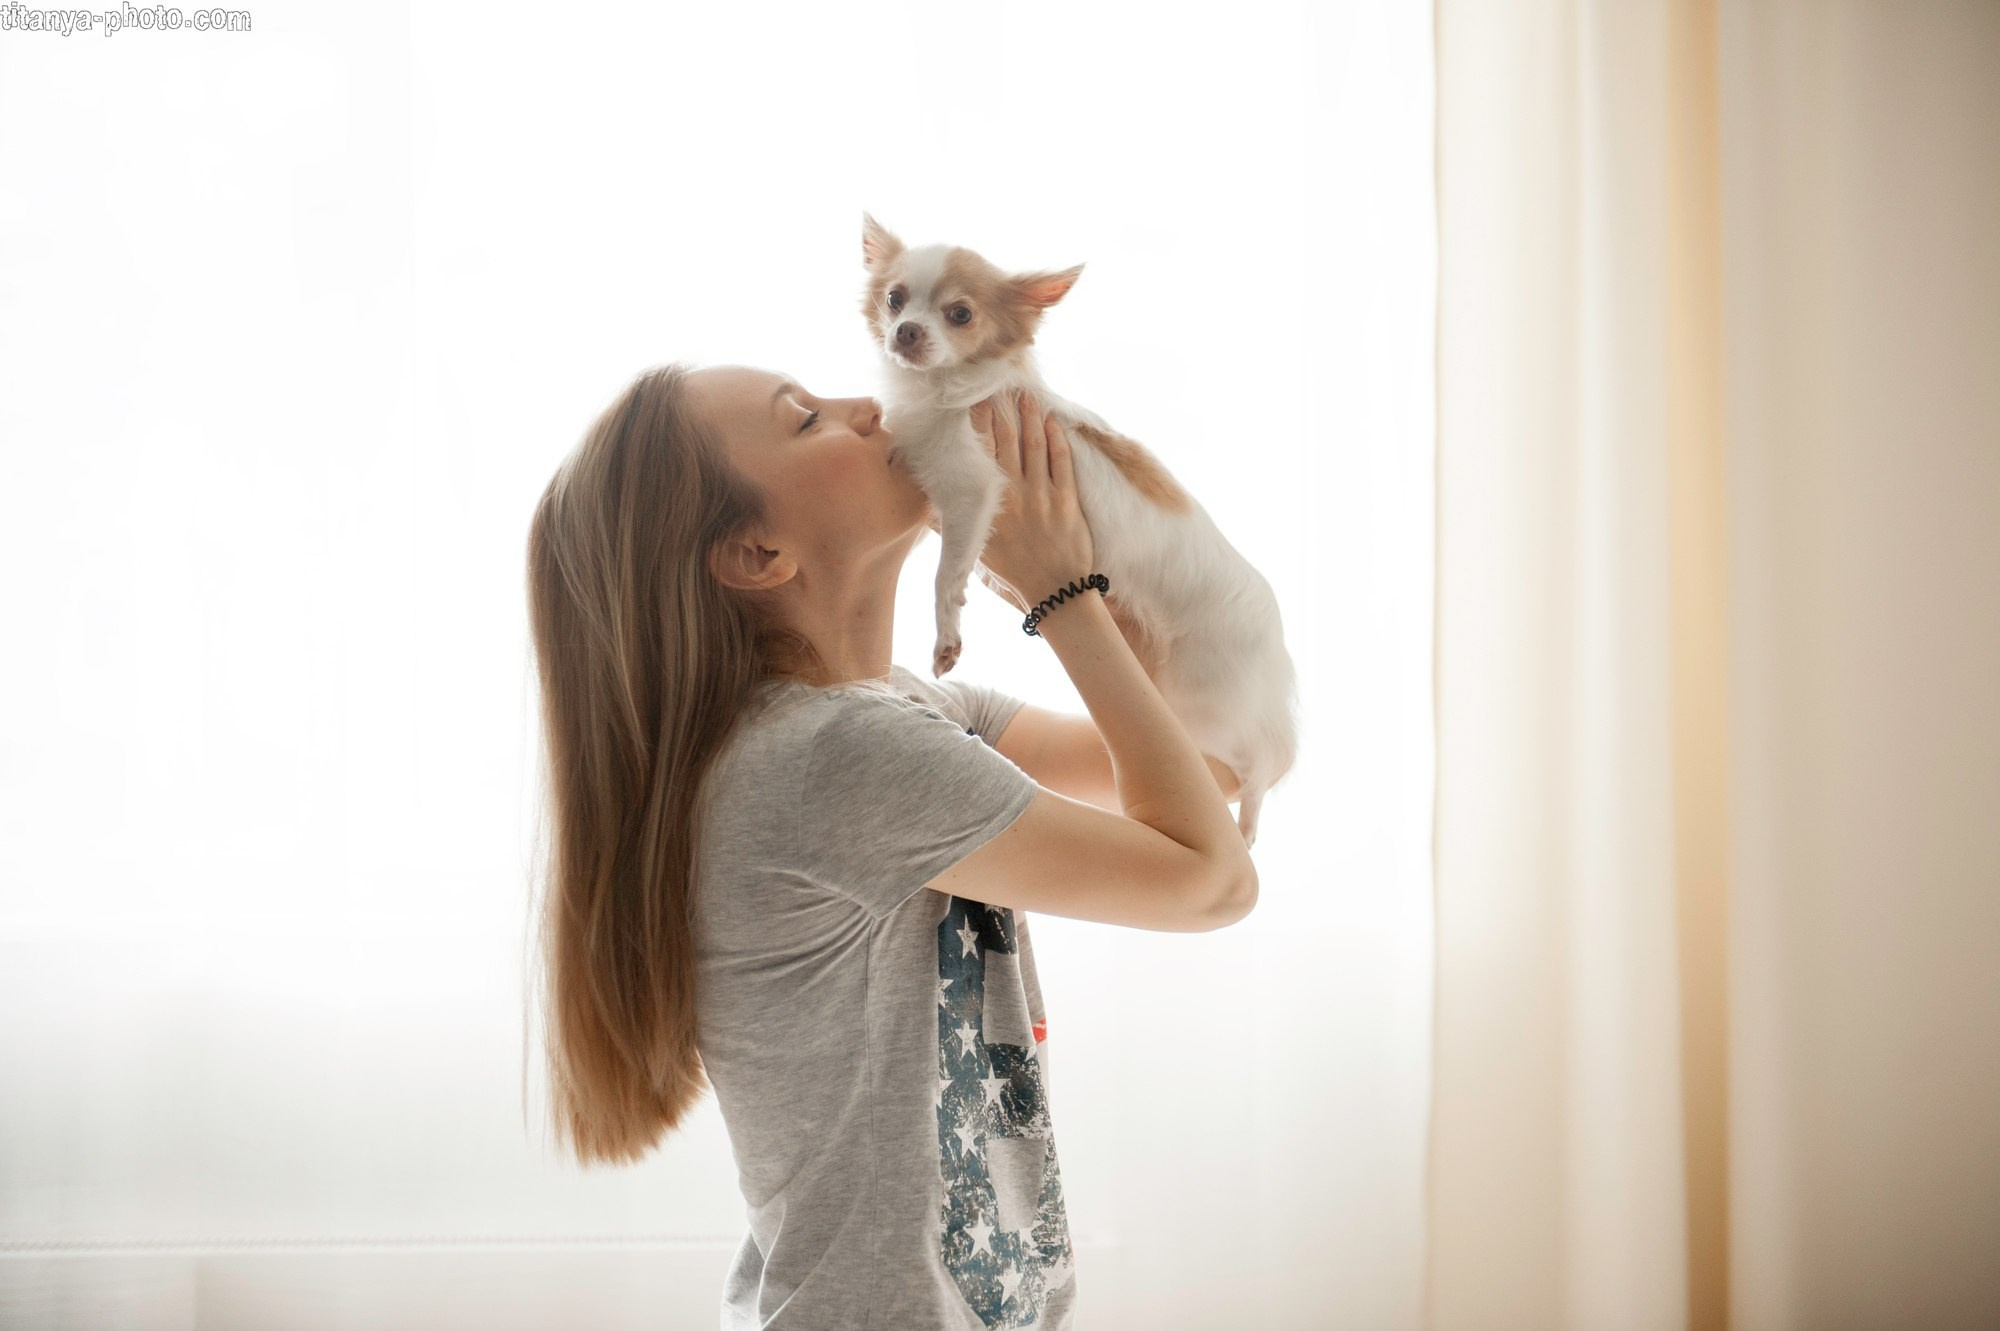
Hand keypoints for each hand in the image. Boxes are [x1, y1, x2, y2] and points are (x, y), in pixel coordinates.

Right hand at [969, 388, 1095, 614]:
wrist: (1054, 591)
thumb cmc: (1014, 571)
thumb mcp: (975, 550)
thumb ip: (952, 526)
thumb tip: (929, 508)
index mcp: (989, 505)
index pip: (981, 455)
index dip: (978, 425)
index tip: (973, 402)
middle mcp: (1013, 494)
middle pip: (1006, 442)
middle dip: (1002, 411)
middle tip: (998, 387)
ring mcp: (1042, 495)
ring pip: (1034, 445)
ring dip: (1029, 417)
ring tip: (1025, 395)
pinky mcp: (1067, 500)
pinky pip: (1061, 461)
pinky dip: (1057, 438)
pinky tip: (1052, 420)